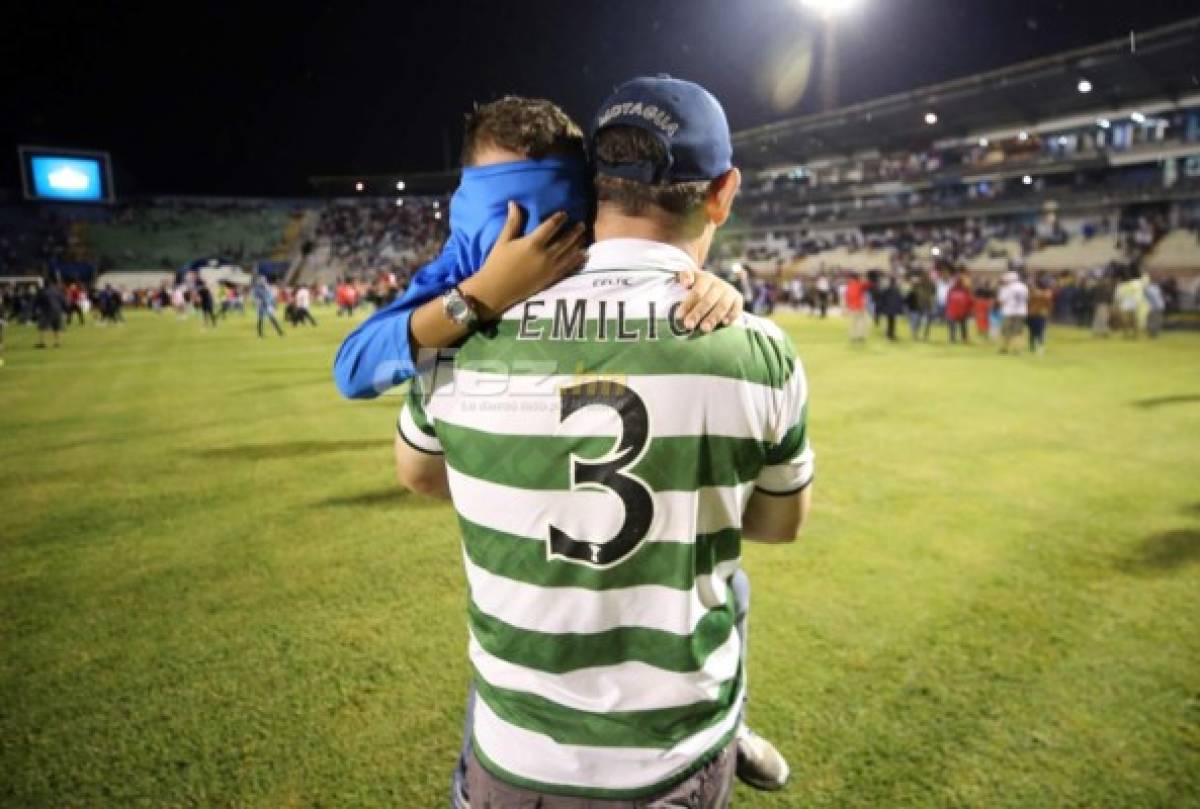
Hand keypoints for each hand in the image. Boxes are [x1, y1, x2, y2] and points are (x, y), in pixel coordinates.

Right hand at [460, 202, 586, 317]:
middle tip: (582, 224)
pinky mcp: (550, 279)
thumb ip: (512, 222)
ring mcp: (549, 268)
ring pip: (569, 254)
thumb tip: (514, 203)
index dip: (559, 219)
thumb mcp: (503, 241)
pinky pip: (567, 268)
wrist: (496, 290)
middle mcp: (545, 255)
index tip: (564, 214)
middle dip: (574, 232)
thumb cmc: (496, 264)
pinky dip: (576, 261)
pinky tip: (582, 256)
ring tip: (584, 237)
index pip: (550, 227)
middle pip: (564, 241)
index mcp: (532, 243)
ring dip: (578, 244)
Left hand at [676, 269, 743, 331]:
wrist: (713, 284)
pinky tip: (725, 323)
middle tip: (688, 325)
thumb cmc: (696, 284)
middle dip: (698, 314)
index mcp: (706, 278)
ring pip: (722, 306)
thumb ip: (684, 276)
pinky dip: (732, 315)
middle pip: (708, 300)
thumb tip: (686, 283)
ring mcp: (730, 291)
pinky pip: (737, 308)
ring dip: (713, 318)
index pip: (697, 292)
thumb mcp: (688, 276)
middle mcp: (719, 284)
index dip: (688, 304)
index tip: (678, 316)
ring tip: (704, 329)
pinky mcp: (738, 299)